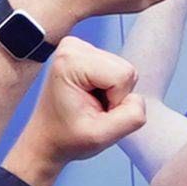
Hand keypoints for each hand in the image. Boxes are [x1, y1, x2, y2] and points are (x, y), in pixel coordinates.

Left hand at [18, 43, 152, 176]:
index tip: (94, 112)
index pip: (123, 75)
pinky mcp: (85, 52)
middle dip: (116, 96)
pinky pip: (117, 70)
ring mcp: (78, 47)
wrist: (47, 138)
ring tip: (90, 104)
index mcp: (70, 61)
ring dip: (113, 93)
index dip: (117, 101)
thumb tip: (139, 99)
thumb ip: (130, 117)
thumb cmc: (67, 137)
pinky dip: (109, 88)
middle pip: (125, 69)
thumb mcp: (101, 136)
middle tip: (92, 109)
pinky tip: (90, 97)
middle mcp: (72, 46)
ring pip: (124, 70)